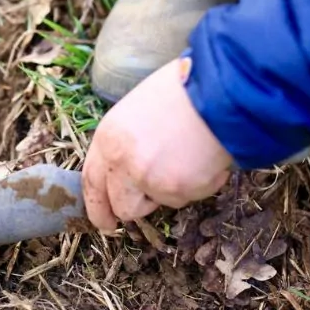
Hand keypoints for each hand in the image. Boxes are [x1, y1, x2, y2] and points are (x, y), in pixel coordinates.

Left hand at [82, 58, 232, 231]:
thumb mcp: (136, 111)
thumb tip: (127, 170)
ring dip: (170, 191)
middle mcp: (122, 163)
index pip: (92, 182)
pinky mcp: (179, 191)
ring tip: (186, 156)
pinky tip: (205, 156)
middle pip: (122, 206)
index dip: (98, 205)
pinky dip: (200, 183)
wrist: (217, 90)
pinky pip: (189, 197)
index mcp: (108, 138)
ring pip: (159, 204)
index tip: (104, 219)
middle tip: (147, 204)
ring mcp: (150, 180)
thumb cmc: (181, 90)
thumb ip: (125, 144)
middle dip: (135, 208)